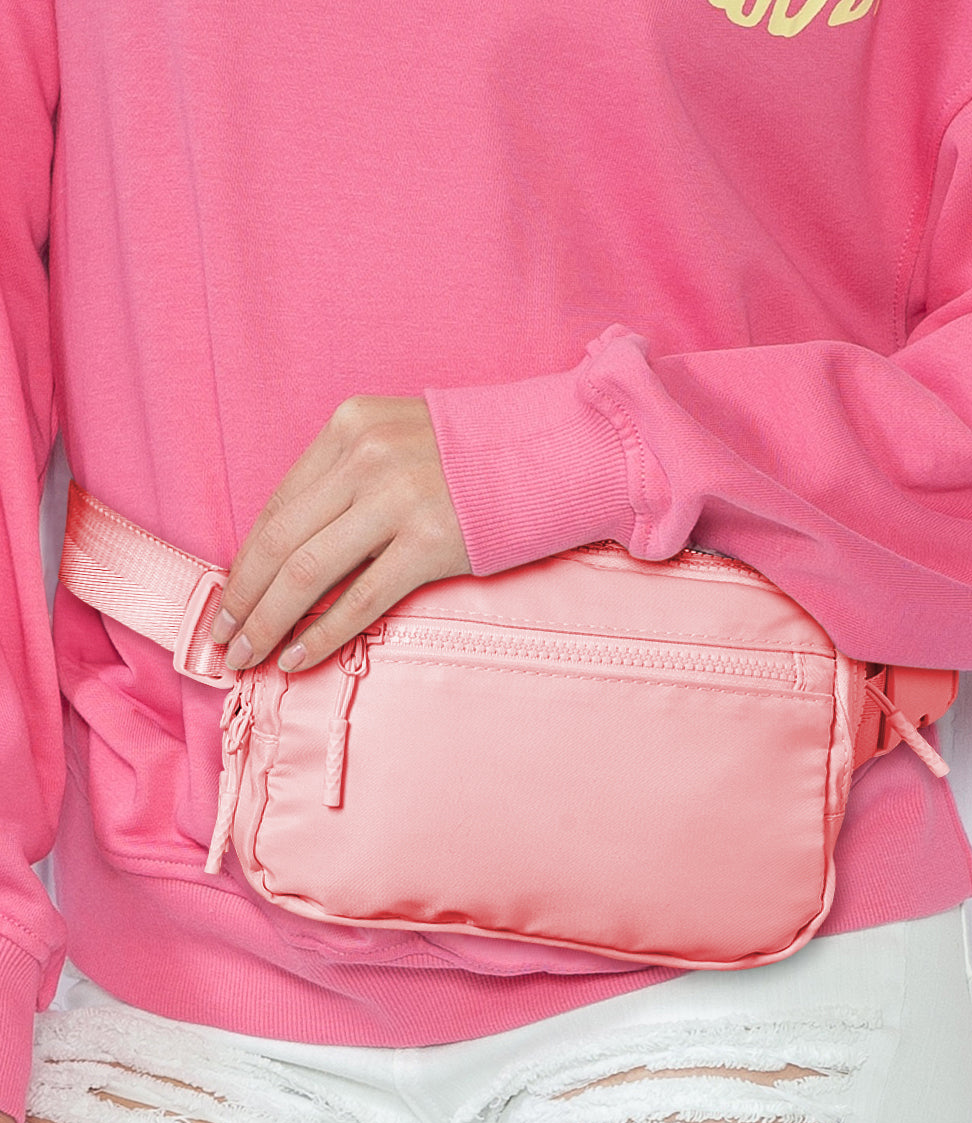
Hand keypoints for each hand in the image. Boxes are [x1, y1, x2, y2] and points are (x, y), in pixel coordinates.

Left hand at [210, 396, 471, 671]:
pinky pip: (360, 600)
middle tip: (222, 641)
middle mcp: (367, 457)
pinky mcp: (432, 543)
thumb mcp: (400, 441)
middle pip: (280, 541)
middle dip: (242, 599)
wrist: (561, 451)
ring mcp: (399, 499)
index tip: (228, 601)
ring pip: (307, 572)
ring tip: (247, 657)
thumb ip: (349, 480)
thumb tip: (296, 553)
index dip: (245, 561)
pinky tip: (297, 659)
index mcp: (350, 427)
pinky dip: (321, 635)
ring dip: (268, 622)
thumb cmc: (480, 455)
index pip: (278, 505)